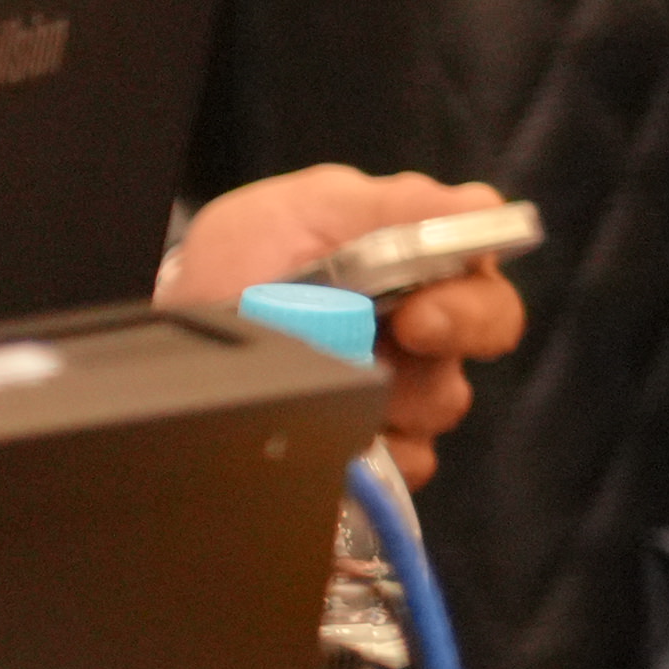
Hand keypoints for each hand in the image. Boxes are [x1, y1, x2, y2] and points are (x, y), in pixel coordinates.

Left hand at [162, 166, 528, 486]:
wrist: (181, 321)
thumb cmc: (243, 257)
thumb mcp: (302, 211)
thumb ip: (391, 207)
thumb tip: (479, 209)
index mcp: (416, 259)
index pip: (487, 278)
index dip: (470, 303)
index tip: (421, 315)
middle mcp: (422, 323)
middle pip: (483, 340)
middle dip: (443, 343)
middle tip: (392, 345)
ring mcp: (402, 386)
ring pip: (441, 404)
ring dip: (391, 395)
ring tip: (327, 374)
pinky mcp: (375, 442)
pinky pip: (403, 461)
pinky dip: (368, 449)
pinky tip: (331, 425)